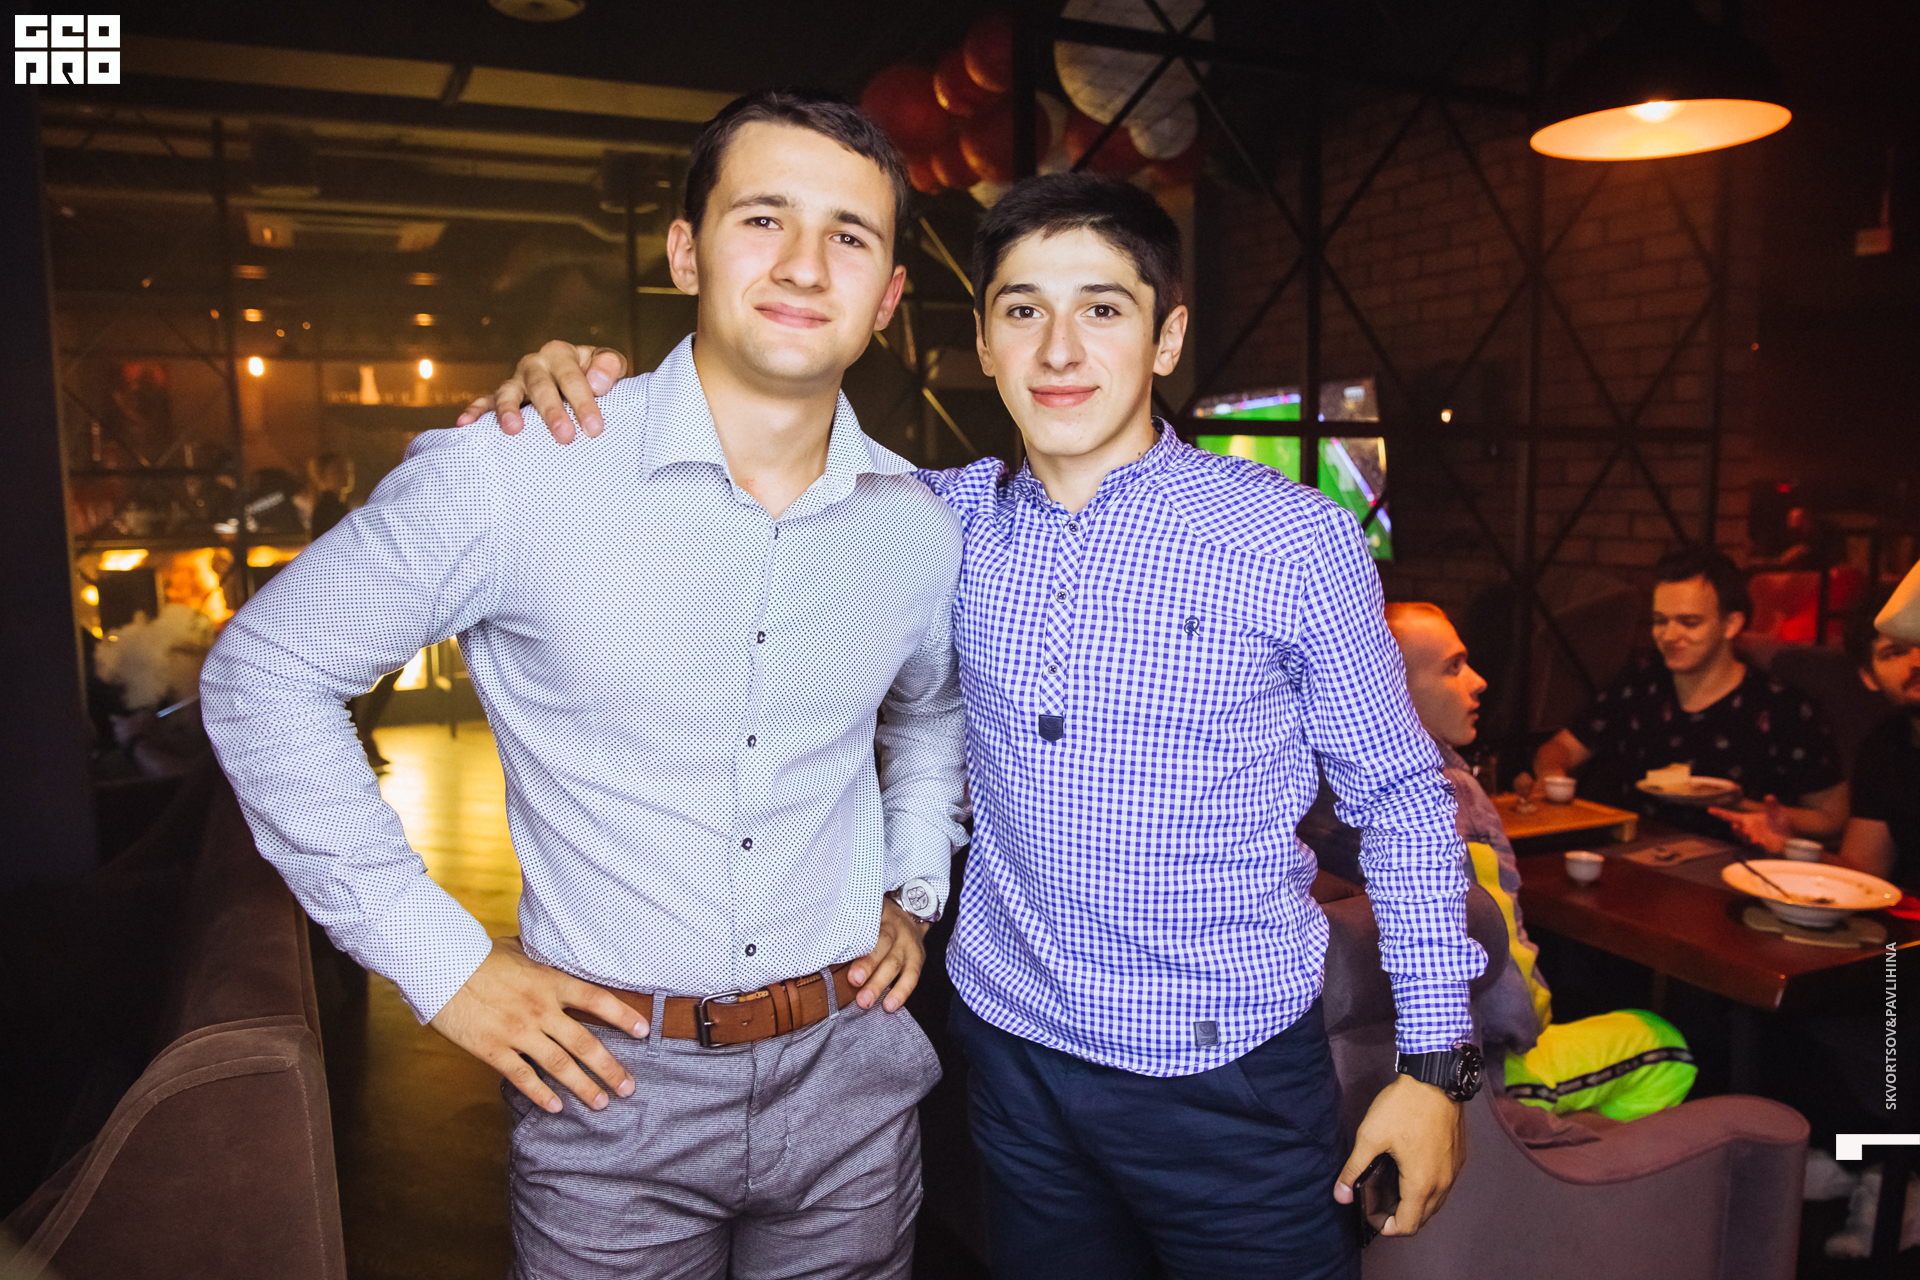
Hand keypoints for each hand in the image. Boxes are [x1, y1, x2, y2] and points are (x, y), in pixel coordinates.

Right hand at [429, 937, 645, 1113]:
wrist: (442, 967)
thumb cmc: (480, 956)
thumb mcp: (520, 949)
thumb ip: (543, 959)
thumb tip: (558, 953)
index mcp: (551, 981)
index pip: (597, 1000)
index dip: (623, 1016)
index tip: (644, 1031)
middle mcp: (541, 1009)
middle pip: (585, 1043)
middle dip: (610, 1068)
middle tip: (628, 1087)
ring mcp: (518, 1031)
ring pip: (559, 1064)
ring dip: (583, 1086)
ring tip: (601, 1103)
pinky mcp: (494, 1049)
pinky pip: (522, 1076)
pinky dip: (541, 1093)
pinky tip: (556, 1106)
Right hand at [454, 342, 629, 442]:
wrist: (579, 376)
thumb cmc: (595, 374)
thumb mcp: (609, 364)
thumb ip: (608, 367)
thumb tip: (597, 382)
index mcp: (561, 354)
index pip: (573, 379)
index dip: (583, 403)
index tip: (594, 428)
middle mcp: (535, 364)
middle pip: (541, 387)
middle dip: (551, 412)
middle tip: (564, 437)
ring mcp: (516, 381)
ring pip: (508, 392)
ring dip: (508, 410)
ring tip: (513, 429)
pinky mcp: (501, 396)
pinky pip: (485, 402)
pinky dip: (475, 411)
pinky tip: (465, 424)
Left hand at [848, 896, 931, 1011]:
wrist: (909, 915)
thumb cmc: (878, 919)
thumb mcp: (865, 916)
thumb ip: (847, 929)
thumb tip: (818, 949)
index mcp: (878, 915)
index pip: (867, 927)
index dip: (855, 942)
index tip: (843, 956)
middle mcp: (895, 928)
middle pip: (882, 945)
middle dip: (867, 965)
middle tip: (853, 981)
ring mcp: (907, 944)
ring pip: (894, 964)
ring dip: (879, 984)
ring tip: (866, 1001)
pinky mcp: (917, 959)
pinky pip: (911, 977)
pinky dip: (901, 992)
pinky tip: (889, 1006)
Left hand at [1332, 1074, 1465, 1235]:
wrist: (1436, 1080)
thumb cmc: (1403, 1108)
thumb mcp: (1370, 1137)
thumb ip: (1354, 1169)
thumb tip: (1340, 1195)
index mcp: (1422, 1184)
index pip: (1408, 1226)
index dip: (1387, 1227)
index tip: (1372, 1214)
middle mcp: (1443, 1183)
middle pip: (1423, 1217)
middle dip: (1400, 1217)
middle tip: (1378, 1201)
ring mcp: (1453, 1171)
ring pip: (1435, 1202)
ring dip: (1415, 1204)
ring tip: (1392, 1187)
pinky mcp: (1458, 1158)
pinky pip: (1443, 1185)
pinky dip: (1428, 1188)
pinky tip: (1409, 1170)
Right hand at [1710, 793, 1789, 853]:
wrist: (1788, 839)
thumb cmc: (1780, 824)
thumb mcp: (1777, 812)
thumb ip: (1772, 805)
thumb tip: (1769, 796)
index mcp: (1748, 820)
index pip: (1731, 816)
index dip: (1720, 813)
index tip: (1710, 809)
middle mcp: (1747, 830)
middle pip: (1735, 830)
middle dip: (1735, 829)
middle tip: (1736, 826)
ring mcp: (1753, 839)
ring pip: (1743, 839)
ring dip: (1744, 837)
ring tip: (1750, 835)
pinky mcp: (1760, 847)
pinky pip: (1755, 847)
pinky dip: (1757, 845)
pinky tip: (1761, 843)